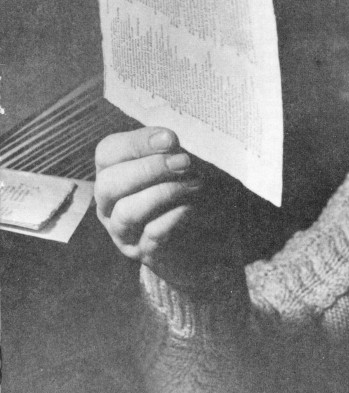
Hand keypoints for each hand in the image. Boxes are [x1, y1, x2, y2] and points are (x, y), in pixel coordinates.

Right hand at [95, 127, 238, 290]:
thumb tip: (167, 140)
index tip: (170, 139)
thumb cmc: (180, 192)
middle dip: (149, 169)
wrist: (197, 237)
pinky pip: (151, 236)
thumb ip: (167, 151)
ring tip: (194, 184)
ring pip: (126, 212)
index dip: (137, 143)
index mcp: (111, 174)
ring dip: (163, 193)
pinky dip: (172, 218)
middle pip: (108, 184)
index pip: (107, 153)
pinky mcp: (143, 253)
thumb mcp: (174, 165)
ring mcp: (122, 232)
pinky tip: (189, 208)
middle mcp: (108, 204)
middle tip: (184, 162)